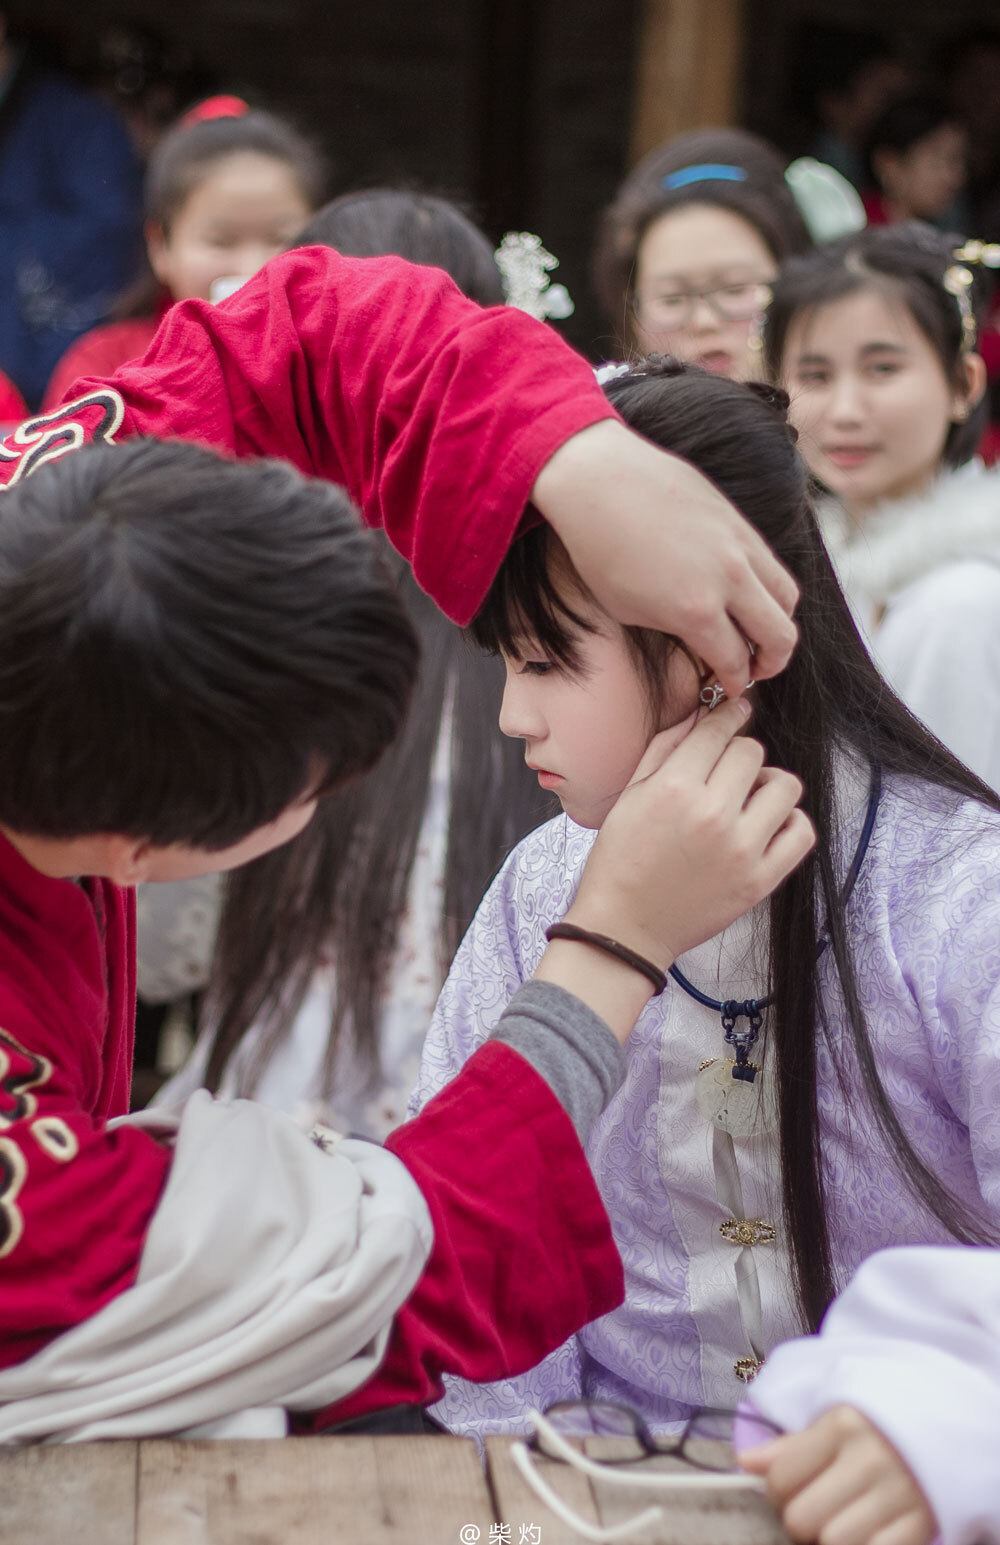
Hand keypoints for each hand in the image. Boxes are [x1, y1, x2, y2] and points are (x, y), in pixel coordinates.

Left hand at [532, 419, 798, 700]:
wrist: (598, 480)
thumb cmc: (600, 549)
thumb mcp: (629, 609)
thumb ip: (674, 629)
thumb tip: (703, 638)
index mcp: (696, 611)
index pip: (736, 661)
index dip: (735, 682)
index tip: (731, 686)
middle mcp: (728, 579)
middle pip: (780, 636)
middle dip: (772, 663)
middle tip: (756, 669)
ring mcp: (739, 546)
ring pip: (787, 597)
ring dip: (780, 623)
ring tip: (759, 631)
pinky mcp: (739, 520)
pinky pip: (771, 563)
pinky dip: (769, 588)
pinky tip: (745, 593)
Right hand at [567, 699, 813, 971]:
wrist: (625, 928)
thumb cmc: (621, 861)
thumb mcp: (630, 796)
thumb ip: (664, 749)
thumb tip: (700, 714)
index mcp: (674, 789)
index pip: (717, 731)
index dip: (727, 716)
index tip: (735, 711)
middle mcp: (711, 814)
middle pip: (751, 752)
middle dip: (739, 754)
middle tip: (726, 771)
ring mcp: (741, 849)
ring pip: (784, 786)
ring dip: (767, 785)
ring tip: (747, 799)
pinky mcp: (760, 880)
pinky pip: (800, 832)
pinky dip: (789, 822)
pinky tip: (765, 825)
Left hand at [740, 1406, 936, 1544]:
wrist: (946, 1427)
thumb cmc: (877, 1426)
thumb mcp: (833, 1422)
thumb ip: (790, 1446)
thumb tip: (746, 1464)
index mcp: (843, 1424)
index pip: (780, 1479)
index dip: (778, 1491)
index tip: (790, 1488)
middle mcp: (871, 1459)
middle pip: (802, 1520)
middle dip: (802, 1520)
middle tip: (817, 1507)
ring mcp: (899, 1494)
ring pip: (834, 1544)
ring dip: (832, 1539)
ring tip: (843, 1519)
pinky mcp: (921, 1525)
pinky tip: (867, 1532)